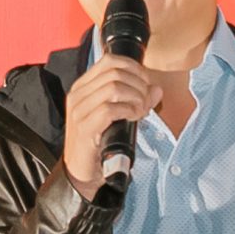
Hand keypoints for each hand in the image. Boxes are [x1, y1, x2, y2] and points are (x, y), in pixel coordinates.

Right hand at [62, 56, 155, 196]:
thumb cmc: (99, 143)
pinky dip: (128, 111)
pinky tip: (133, 119)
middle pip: (115, 72)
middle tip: (146, 102)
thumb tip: (157, 89)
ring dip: (135, 98)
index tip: (146, 83)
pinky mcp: (84, 127)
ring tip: (140, 111)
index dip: (134, 68)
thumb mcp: (117, 115)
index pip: (109, 61)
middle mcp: (78, 95)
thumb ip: (136, 99)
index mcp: (83, 87)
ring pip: (114, 88)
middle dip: (138, 85)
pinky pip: (110, 109)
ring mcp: (79, 111)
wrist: (81, 172)